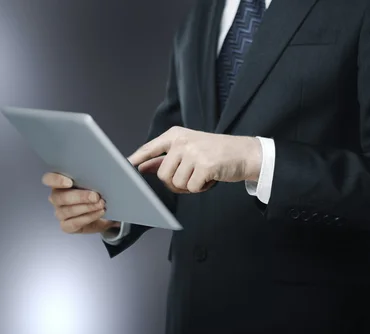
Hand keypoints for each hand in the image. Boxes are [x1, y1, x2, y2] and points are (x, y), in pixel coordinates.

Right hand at [42, 173, 119, 233]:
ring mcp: (60, 212)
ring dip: (86, 208)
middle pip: (59, 197)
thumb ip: (99, 169)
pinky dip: (87, 218)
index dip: (56, 179)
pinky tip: (99, 213)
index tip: (69, 181)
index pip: (48, 179)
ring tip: (102, 204)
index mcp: (60, 182)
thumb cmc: (100, 190)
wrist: (105, 209)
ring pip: (67, 211)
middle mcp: (57, 197)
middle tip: (96, 195)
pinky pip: (73, 223)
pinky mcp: (67, 225)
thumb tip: (110, 162)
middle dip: (79, 196)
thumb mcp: (100, 177)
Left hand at [128, 126, 261, 193]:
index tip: (125, 166)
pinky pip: (191, 188)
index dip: (137, 159)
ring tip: (202, 174)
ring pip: (176, 183)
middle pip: (162, 174)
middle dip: (175, 182)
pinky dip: (201, 188)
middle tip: (191, 175)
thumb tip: (140, 167)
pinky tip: (210, 177)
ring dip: (189, 185)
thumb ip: (164, 158)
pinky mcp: (205, 165)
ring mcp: (193, 152)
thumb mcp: (188, 150)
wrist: (244, 153)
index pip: (150, 148)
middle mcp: (182, 142)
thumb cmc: (215, 153)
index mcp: (176, 135)